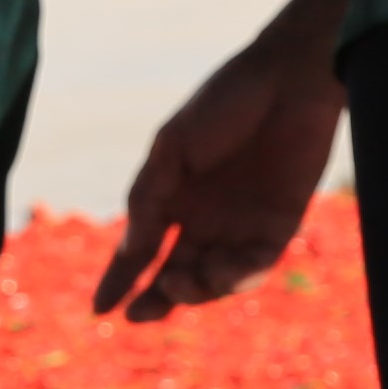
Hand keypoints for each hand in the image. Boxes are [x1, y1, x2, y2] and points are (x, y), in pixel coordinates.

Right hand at [95, 0, 369, 322]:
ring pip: (214, 280)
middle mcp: (205, 219)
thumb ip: (149, 200)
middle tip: (140, 312)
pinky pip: (256, 266)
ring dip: (195, 291)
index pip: (141, 251)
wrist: (287, 76)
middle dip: (158, 299)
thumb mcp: (172, 149)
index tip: (99, 309)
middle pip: (177, 275)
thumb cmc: (224, 101)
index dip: (119, 281)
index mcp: (172, 198)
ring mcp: (242, 225)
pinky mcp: (281, 226)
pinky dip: (236, 278)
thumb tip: (130, 254)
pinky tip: (220, 274)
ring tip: (180, 283)